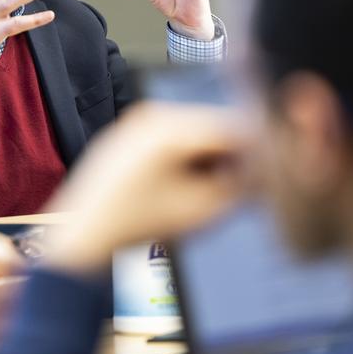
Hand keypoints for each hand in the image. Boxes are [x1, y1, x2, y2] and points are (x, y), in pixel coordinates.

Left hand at [41, 102, 246, 274]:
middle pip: (211, 129)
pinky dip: (182, 161)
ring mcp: (135, 123)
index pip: (232, 129)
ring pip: (191, 136)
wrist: (82, 239)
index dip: (257, 153)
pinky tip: (179, 190)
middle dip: (229, 157)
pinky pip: (167, 142)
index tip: (269, 176)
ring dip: (206, 160)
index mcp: (171, 125)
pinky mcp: (125, 138)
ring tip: (204, 194)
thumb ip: (241, 186)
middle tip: (239, 190)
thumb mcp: (201, 209)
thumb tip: (265, 170)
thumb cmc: (137, 226)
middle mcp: (152, 114)